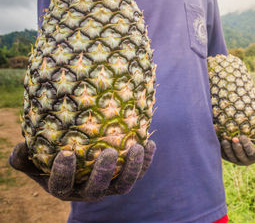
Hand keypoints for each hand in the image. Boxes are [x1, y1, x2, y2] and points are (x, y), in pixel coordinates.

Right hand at [9, 140, 155, 200]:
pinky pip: (139, 174)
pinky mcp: (124, 178)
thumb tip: (23, 146)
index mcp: (64, 189)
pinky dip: (146, 161)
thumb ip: (23, 157)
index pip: (62, 186)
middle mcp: (88, 192)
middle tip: (108, 151)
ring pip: (123, 185)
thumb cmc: (51, 159)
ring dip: (132, 168)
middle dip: (104, 172)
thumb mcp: (32, 160)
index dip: (64, 173)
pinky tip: (150, 143)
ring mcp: (109, 187)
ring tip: (137, 147)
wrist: (76, 162)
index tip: (66, 153)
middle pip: (97, 189)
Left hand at [221, 133, 254, 165]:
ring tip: (225, 141)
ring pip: (231, 157)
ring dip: (228, 149)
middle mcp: (246, 161)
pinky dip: (222, 150)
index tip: (242, 136)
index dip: (246, 145)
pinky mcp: (228, 159)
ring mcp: (236, 161)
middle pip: (240, 155)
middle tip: (234, 138)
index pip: (251, 152)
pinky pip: (224, 156)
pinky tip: (220, 142)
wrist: (245, 139)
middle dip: (237, 147)